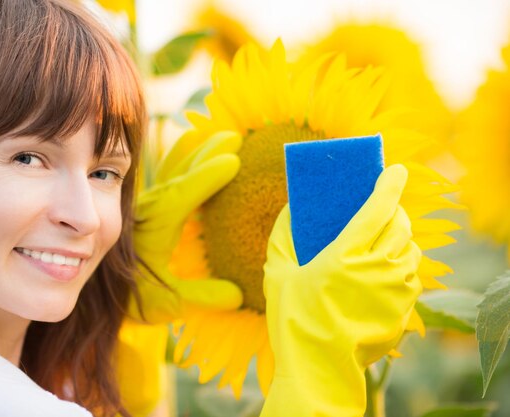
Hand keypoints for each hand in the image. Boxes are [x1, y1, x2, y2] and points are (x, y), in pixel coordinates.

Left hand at [131, 131, 243, 322]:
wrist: (92, 284)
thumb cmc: (128, 294)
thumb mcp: (164, 300)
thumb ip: (200, 297)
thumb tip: (237, 297)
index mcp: (158, 224)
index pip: (185, 193)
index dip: (208, 177)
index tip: (232, 161)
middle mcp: (153, 207)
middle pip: (182, 173)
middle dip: (208, 153)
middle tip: (233, 137)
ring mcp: (150, 203)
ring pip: (173, 169)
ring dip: (195, 152)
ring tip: (214, 136)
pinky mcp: (148, 205)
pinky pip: (167, 175)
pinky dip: (182, 160)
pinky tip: (188, 149)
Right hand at [261, 164, 421, 416]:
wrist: (317, 369)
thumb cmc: (293, 319)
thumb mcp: (277, 273)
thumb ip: (282, 235)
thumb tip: (290, 208)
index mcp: (345, 255)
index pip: (378, 208)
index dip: (389, 185)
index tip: (395, 170)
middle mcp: (378, 268)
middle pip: (400, 225)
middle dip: (394, 210)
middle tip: (382, 208)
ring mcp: (395, 291)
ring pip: (410, 250)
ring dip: (400, 239)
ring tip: (383, 240)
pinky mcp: (404, 311)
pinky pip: (411, 277)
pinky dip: (401, 267)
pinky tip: (383, 273)